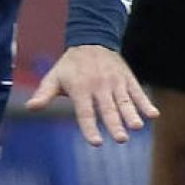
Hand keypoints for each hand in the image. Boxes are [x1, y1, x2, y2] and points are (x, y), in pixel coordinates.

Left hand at [26, 44, 158, 145]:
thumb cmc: (69, 66)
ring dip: (132, 114)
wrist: (91, 42)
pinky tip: (153, 114)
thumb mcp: (53, 78)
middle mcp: (99, 86)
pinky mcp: (127, 78)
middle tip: (121, 139)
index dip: (90, 128)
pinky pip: (137, 92)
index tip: (96, 142)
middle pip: (107, 109)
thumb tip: (30, 107)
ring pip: (124, 101)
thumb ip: (44, 94)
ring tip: (137, 127)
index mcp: (80, 89)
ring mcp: (115, 82)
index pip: (85, 113)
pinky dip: (145, 102)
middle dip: (114, 124)